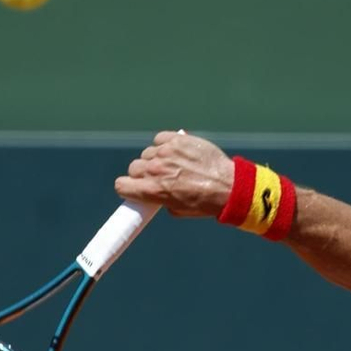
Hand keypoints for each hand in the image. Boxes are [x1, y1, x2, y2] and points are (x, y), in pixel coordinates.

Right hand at [116, 130, 234, 218]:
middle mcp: (156, 169)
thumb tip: (155, 196)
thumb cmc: (206, 203)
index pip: (122, 185)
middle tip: (157, 179)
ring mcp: (166, 152)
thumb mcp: (180, 210)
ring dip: (155, 160)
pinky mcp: (177, 139)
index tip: (133, 189)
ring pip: (148, 154)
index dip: (127, 188)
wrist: (229, 186)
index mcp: (154, 190)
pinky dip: (164, 145)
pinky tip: (176, 153)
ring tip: (173, 166)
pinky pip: (159, 139)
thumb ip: (162, 201)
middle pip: (134, 168)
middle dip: (142, 175)